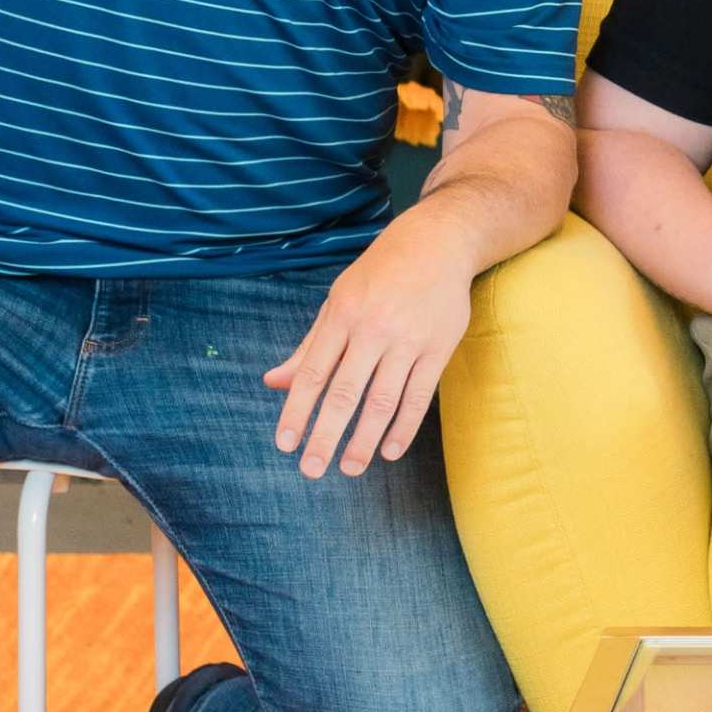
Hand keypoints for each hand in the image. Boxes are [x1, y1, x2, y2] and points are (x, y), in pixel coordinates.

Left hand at [265, 211, 475, 476]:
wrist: (438, 242)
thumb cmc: (379, 274)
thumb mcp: (337, 300)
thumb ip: (309, 346)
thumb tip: (272, 383)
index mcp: (343, 316)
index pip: (313, 373)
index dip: (297, 411)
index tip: (285, 445)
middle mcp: (374, 329)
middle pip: (346, 393)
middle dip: (326, 435)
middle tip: (311, 470)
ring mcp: (410, 339)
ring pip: (383, 400)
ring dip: (365, 440)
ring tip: (350, 468)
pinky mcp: (440, 347)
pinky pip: (420, 395)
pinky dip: (405, 427)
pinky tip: (390, 451)